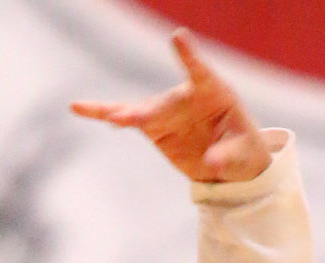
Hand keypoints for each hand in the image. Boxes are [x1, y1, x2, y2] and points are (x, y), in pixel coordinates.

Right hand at [71, 30, 271, 183]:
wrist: (231, 160)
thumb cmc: (243, 148)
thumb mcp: (245, 155)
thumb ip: (228, 156)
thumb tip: (211, 163)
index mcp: (213, 92)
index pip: (200, 71)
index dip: (189, 56)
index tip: (178, 38)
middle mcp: (184, 97)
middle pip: (163, 104)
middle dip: (145, 112)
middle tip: (129, 118)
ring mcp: (165, 111)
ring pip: (137, 110)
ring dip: (120, 115)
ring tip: (104, 116)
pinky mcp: (152, 125)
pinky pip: (124, 119)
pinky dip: (102, 114)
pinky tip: (80, 108)